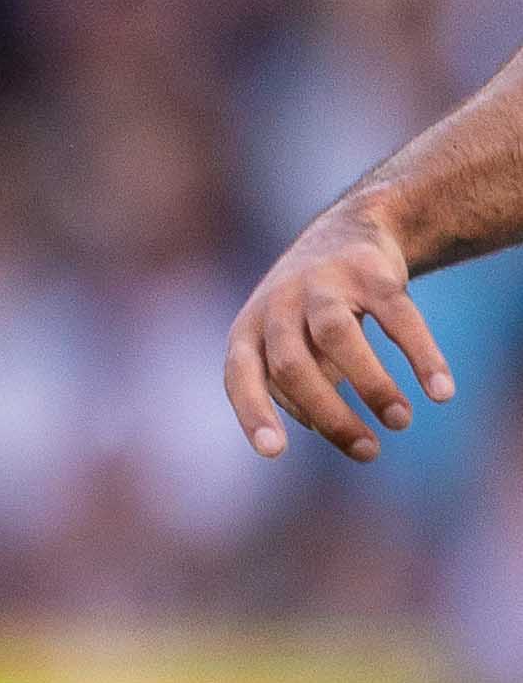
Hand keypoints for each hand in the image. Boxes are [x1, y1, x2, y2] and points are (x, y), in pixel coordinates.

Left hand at [231, 193, 456, 462]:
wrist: (350, 231)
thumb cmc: (311, 310)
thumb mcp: (290, 343)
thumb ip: (296, 386)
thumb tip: (325, 429)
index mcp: (249, 330)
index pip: (240, 376)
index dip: (254, 412)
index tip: (274, 452)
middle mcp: (277, 304)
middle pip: (292, 365)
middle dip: (330, 415)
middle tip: (369, 452)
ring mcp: (321, 283)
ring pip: (337, 337)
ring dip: (371, 386)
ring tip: (401, 422)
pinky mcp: (370, 271)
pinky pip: (397, 317)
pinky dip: (421, 356)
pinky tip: (441, 392)